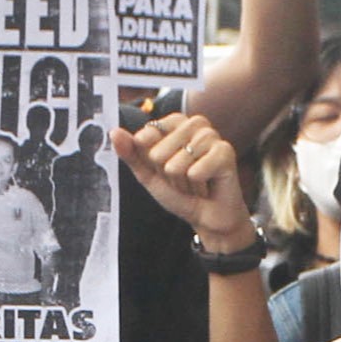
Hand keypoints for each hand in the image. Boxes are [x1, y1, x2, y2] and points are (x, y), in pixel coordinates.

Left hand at [109, 113, 256, 253]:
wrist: (207, 217)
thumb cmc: (180, 193)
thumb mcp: (148, 175)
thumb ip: (131, 153)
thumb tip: (114, 132)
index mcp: (175, 124)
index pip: (148, 134)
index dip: (152, 160)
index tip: (164, 168)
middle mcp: (195, 124)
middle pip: (161, 149)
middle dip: (167, 172)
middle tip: (183, 179)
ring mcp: (212, 136)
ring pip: (179, 160)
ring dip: (183, 180)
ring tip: (195, 183)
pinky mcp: (226, 151)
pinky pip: (197, 169)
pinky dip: (198, 183)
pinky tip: (208, 184)